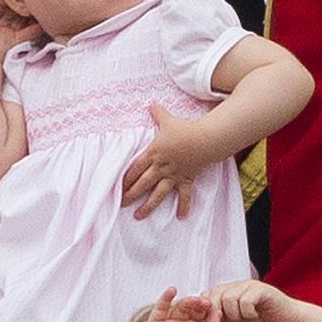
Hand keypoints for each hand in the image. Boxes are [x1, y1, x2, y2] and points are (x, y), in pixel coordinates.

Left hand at [122, 105, 212, 219]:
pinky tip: (182, 217)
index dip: (125, 179)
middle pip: (142, 184)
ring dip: (148, 206)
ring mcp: (173, 175)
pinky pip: (185, 195)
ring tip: (138, 216)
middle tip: (121, 205)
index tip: (116, 188)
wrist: (204, 139)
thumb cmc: (185, 129)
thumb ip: (158, 114)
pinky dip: (184, 206)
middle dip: (130, 195)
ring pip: (157, 194)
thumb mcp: (168, 120)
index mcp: (153, 154)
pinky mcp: (186, 179)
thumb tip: (151, 105)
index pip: (134, 169)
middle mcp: (160, 168)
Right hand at [137, 288, 224, 321]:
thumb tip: (219, 309)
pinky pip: (161, 307)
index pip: (205, 314)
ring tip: (195, 301)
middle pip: (194, 308)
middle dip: (200, 304)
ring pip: (180, 306)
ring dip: (188, 301)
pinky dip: (165, 297)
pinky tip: (172, 290)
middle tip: (206, 303)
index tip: (215, 305)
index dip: (210, 308)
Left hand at [210, 279, 302, 321]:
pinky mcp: (261, 289)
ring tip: (244, 319)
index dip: (205, 311)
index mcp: (227, 293)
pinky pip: (244, 300)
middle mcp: (236, 286)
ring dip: (235, 314)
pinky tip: (255, 316)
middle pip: (214, 294)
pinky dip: (247, 312)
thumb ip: (220, 320)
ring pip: (228, 298)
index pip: (206, 296)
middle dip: (218, 313)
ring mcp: (249, 285)